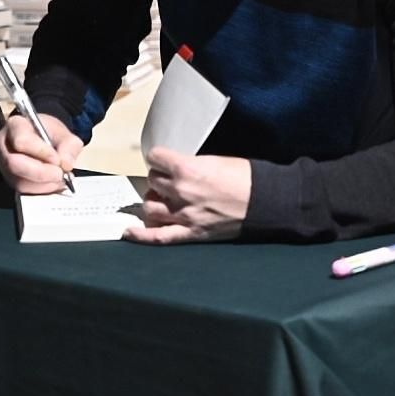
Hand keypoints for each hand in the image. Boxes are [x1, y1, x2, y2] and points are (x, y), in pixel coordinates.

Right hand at [0, 113, 83, 193]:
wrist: (42, 140)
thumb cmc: (48, 133)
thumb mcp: (63, 133)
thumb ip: (69, 145)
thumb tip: (66, 164)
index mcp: (15, 125)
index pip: (22, 141)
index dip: (40, 152)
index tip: (57, 159)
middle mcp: (3, 144)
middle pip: (15, 164)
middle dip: (41, 173)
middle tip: (60, 174)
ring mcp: (3, 164)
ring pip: (19, 180)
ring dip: (43, 184)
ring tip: (60, 178)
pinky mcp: (9, 179)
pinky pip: (22, 190)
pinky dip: (41, 189)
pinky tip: (53, 183)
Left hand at [123, 149, 250, 244]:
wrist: (266, 200)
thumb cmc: (245, 176)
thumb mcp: (215, 159)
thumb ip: (190, 165)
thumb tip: (174, 170)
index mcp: (187, 168)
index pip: (155, 158)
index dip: (159, 159)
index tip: (163, 161)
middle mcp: (181, 191)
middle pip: (152, 182)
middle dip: (159, 179)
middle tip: (170, 180)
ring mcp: (184, 214)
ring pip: (150, 206)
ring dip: (154, 201)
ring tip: (164, 199)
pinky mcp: (191, 233)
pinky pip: (158, 237)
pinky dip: (141, 235)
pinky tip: (128, 232)